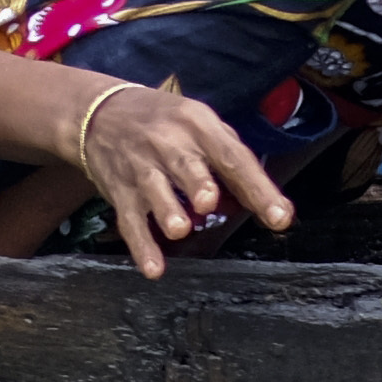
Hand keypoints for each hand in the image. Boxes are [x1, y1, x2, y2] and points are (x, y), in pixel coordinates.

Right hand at [66, 76, 290, 279]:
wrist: (100, 113)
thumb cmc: (166, 124)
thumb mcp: (200, 125)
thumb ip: (228, 162)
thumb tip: (257, 204)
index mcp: (198, 124)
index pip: (233, 157)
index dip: (258, 187)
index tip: (280, 217)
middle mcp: (168, 143)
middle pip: (186, 165)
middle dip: (198, 184)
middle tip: (210, 202)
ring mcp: (141, 167)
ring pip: (154, 190)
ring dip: (167, 210)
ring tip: (180, 229)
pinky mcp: (120, 191)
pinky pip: (131, 221)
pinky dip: (141, 245)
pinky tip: (154, 268)